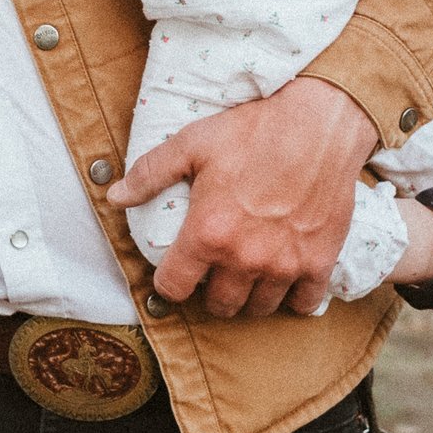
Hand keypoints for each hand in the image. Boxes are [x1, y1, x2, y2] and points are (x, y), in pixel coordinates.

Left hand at [109, 77, 376, 319]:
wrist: (318, 124)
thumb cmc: (252, 130)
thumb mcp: (191, 144)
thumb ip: (149, 174)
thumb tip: (114, 197)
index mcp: (208, 234)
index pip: (174, 288)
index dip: (169, 283)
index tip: (174, 272)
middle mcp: (244, 259)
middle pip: (219, 305)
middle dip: (210, 292)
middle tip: (213, 271)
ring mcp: (284, 265)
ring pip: (258, 308)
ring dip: (249, 295)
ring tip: (246, 273)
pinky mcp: (319, 262)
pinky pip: (304, 303)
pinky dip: (294, 297)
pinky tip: (286, 278)